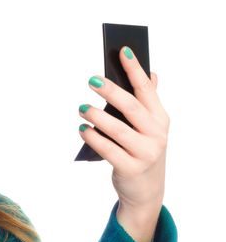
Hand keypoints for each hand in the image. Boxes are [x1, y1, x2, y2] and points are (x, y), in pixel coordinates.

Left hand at [78, 46, 169, 241]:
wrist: (147, 191)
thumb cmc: (142, 151)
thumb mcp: (150, 127)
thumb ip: (147, 102)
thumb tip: (151, 73)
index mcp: (160, 119)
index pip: (147, 89)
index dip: (135, 70)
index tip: (122, 51)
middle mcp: (156, 134)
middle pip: (132, 107)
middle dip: (112, 91)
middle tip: (92, 79)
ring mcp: (145, 153)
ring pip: (118, 130)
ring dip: (97, 116)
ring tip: (81, 108)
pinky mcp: (130, 168)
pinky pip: (108, 150)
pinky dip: (93, 138)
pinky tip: (82, 129)